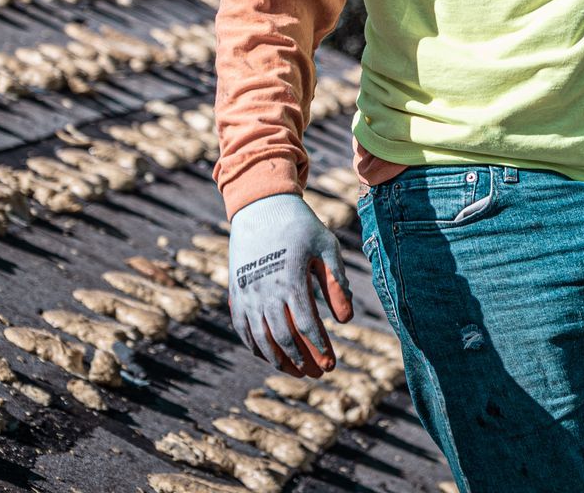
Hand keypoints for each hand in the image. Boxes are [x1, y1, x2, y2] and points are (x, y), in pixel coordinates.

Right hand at [227, 193, 353, 377]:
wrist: (262, 208)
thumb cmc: (301, 228)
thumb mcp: (327, 248)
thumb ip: (337, 283)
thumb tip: (346, 320)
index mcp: (290, 279)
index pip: (306, 325)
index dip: (318, 348)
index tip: (331, 364)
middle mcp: (265, 290)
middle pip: (282, 337)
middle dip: (301, 360)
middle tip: (319, 373)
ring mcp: (247, 292)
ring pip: (260, 337)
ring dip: (278, 359)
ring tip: (297, 372)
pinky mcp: (237, 292)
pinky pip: (243, 327)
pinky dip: (255, 346)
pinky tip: (270, 357)